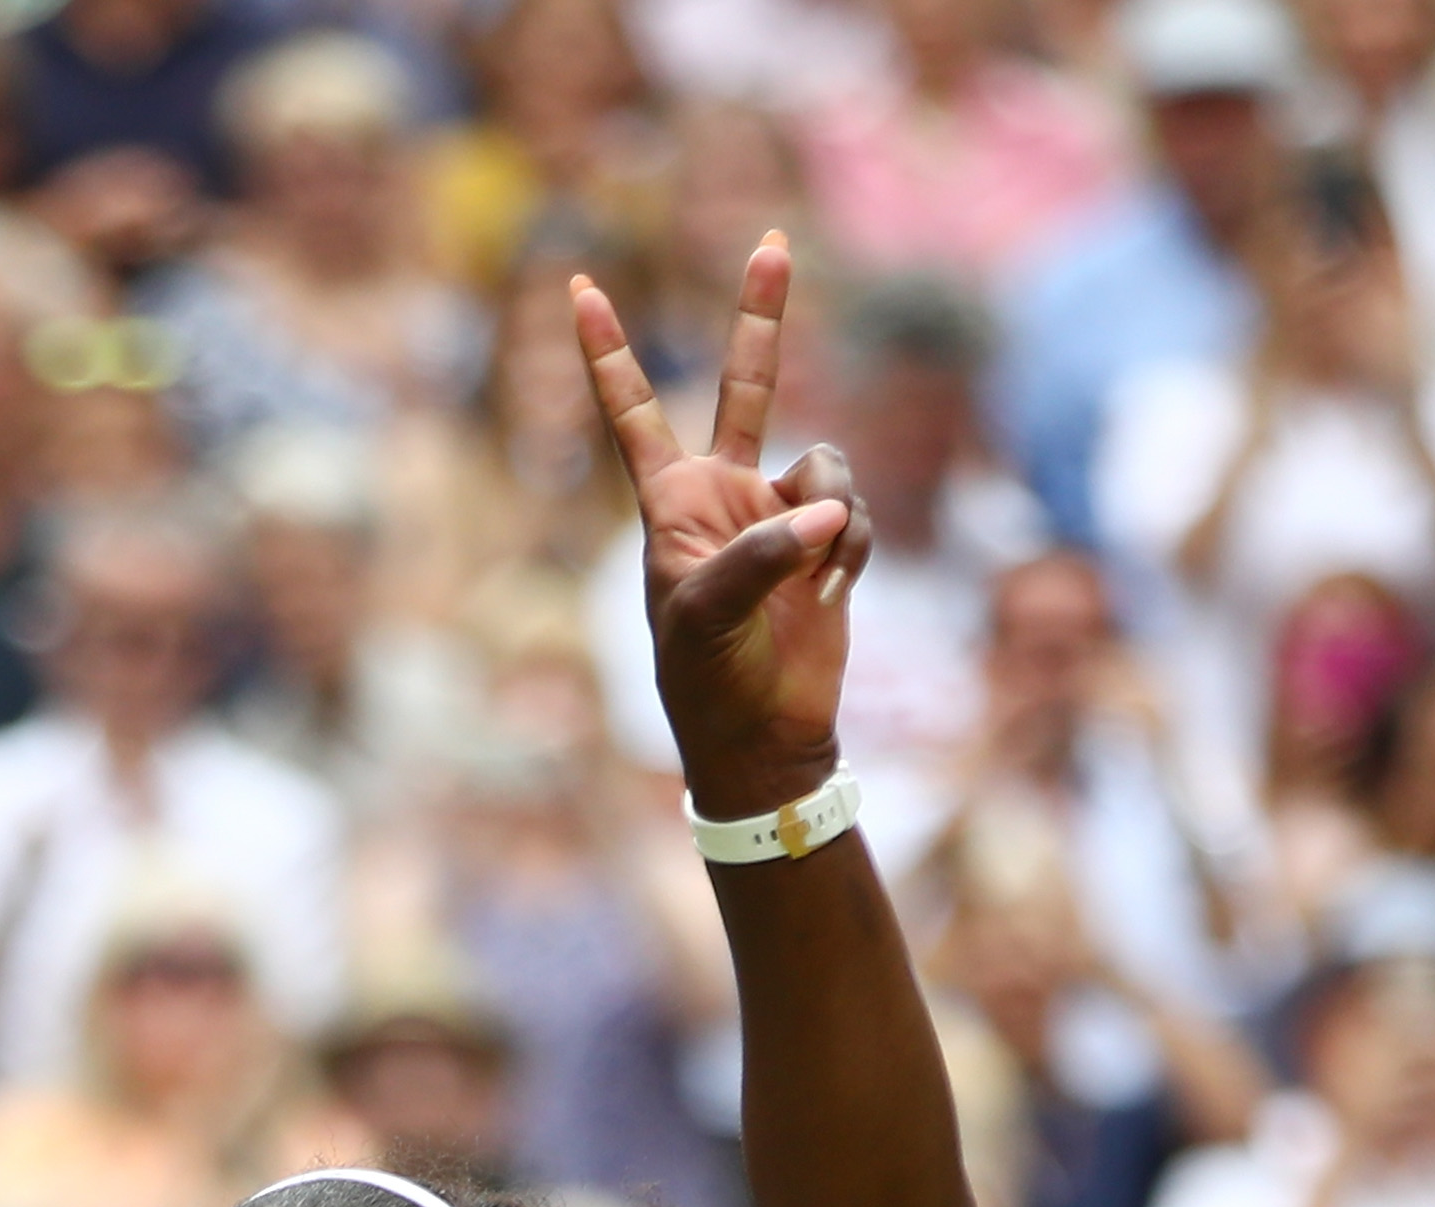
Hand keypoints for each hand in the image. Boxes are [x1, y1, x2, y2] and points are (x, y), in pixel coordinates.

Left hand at [578, 236, 861, 821]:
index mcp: (670, 504)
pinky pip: (854, 514)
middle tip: (773, 241)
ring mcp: (778, 514)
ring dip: (831, 521)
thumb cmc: (710, 682)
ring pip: (825, 466)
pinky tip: (830, 597)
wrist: (765, 738)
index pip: (634, 413)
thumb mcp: (710, 618)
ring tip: (813, 584)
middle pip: (748, 386)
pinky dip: (850, 552)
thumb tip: (827, 510)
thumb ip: (764, 554)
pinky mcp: (827, 541)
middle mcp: (723, 495)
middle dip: (762, 317)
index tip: (580, 287)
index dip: (609, 352)